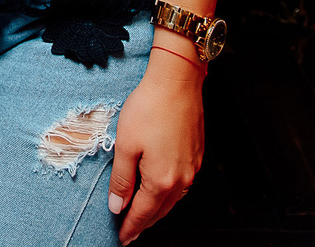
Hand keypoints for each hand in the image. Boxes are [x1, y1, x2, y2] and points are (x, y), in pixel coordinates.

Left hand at [107, 44, 204, 243]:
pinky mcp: (196, 155)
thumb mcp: (125, 145)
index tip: (121, 238)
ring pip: (173, 199)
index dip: (130, 227)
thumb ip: (121, 179)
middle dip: (143, 222)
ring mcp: (192, 168)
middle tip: (129, 231)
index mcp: (162, 180)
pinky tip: (160, 190)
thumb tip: (117, 206)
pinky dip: (169, 193)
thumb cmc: (149, 108)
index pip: (143, 213)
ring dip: (157, 209)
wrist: (177, 82)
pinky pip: (182, 184)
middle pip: (160, 210)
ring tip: (142, 214)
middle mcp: (181, 179)